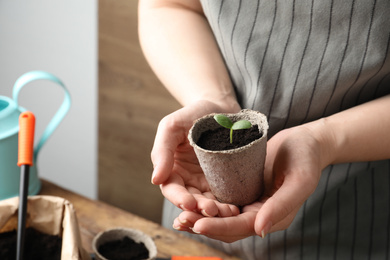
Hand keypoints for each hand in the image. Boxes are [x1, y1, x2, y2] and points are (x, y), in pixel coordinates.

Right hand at [151, 100, 240, 217]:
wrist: (219, 109)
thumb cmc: (192, 115)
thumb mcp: (172, 127)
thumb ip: (162, 151)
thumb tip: (155, 180)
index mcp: (172, 169)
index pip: (171, 188)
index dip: (179, 198)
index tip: (189, 203)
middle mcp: (188, 179)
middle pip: (190, 201)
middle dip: (200, 209)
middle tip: (212, 210)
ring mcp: (206, 182)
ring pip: (208, 203)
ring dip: (216, 211)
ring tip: (227, 212)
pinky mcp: (224, 182)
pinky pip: (224, 197)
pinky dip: (228, 205)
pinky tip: (236, 208)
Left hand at [173, 124, 324, 241]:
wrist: (306, 142)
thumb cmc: (306, 158)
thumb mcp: (300, 180)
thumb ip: (282, 205)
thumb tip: (259, 230)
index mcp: (274, 216)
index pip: (243, 227)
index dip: (220, 227)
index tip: (198, 224)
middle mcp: (259, 214)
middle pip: (227, 227)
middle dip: (204, 226)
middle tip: (180, 221)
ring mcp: (249, 203)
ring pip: (221, 217)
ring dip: (200, 218)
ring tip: (178, 216)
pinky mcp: (242, 190)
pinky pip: (221, 202)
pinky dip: (205, 205)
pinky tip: (188, 200)